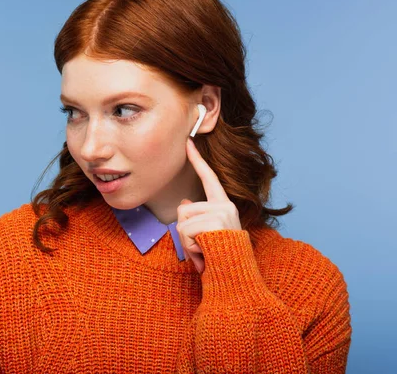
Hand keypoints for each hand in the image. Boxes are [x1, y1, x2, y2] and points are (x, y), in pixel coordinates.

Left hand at [177, 138, 242, 272]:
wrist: (236, 277)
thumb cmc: (220, 259)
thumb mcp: (206, 236)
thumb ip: (196, 218)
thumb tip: (185, 204)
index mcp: (224, 205)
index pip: (209, 178)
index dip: (198, 160)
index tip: (188, 142)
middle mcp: (225, 205)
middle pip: (184, 210)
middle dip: (185, 232)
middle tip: (201, 247)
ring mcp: (221, 213)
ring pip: (182, 222)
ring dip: (187, 242)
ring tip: (204, 251)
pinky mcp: (215, 222)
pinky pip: (186, 232)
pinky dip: (190, 247)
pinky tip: (205, 254)